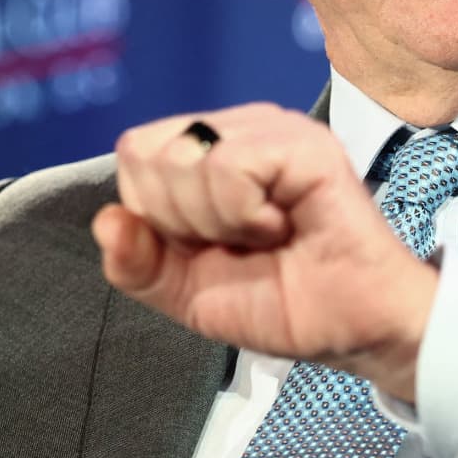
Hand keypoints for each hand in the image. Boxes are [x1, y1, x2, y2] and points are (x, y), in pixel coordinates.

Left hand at [92, 104, 436, 400]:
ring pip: (184, 156)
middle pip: (148, 153)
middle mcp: (240, 128)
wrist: (352, 330)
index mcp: (210, 150)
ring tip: (266, 234)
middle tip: (239, 241)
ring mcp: (273, 129)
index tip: (210, 245)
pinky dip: (244, 214)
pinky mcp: (304, 143)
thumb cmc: (285, 302)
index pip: (135, 155)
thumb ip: (137, 264)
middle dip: (182, 221)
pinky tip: (281, 225)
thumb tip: (105, 222)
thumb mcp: (188, 292)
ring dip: (218, 221)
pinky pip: (229, 165)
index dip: (157, 216)